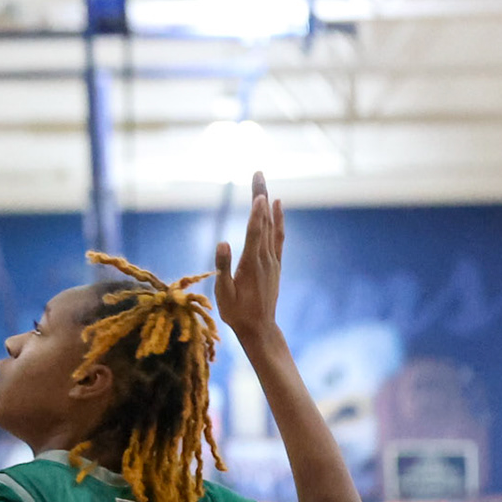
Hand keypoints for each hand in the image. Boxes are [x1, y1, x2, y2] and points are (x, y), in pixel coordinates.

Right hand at [215, 170, 284, 344]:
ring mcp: (272, 260)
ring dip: (269, 204)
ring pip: (272, 227)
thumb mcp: (223, 293)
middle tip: (258, 174)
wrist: (260, 328)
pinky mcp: (275, 264)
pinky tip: (277, 206)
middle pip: (264, 222)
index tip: (260, 193)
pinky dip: (279, 220)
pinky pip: (278, 237)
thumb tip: (222, 241)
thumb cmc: (236, 312)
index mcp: (250, 264)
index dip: (257, 212)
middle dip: (261, 196)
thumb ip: (223, 266)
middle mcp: (265, 258)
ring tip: (265, 184)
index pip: (255, 232)